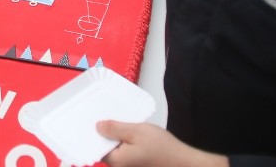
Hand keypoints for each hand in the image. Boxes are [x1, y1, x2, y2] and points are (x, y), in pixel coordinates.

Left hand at [97, 121, 227, 166]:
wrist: (183, 161)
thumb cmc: (161, 148)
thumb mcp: (136, 132)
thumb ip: (115, 129)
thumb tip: (97, 127)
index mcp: (115, 161)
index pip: (95, 147)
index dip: (93, 132)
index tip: (91, 118)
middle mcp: (119, 166)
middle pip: (104, 147)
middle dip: (103, 132)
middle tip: (103, 114)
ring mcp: (128, 165)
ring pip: (115, 148)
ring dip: (114, 135)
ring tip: (115, 118)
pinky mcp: (136, 163)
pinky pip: (123, 150)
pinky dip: (123, 140)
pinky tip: (127, 129)